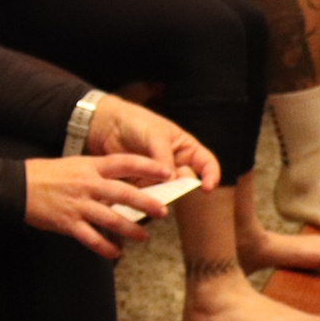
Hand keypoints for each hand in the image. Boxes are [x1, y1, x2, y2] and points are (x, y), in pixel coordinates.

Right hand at [22, 152, 175, 257]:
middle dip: (146, 203)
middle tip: (163, 212)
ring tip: (144, 237)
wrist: (16, 186)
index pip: (125, 163)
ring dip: (130, 229)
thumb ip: (97, 174)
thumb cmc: (45, 174)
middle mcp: (87, 184)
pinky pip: (91, 238)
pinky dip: (105, 247)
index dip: (147, 167)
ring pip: (111, 218)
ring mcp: (78, 205)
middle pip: (123, 193)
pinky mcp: (68, 223)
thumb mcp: (75, 165)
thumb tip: (123, 183)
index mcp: (90, 166)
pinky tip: (116, 253)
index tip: (166, 172)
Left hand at [86, 95, 220, 190]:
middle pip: (187, 182)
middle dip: (181, 188)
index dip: (211, 176)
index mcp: (186, 148)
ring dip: (163, 195)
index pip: (207, 164)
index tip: (207, 188)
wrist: (108, 125)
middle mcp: (176, 164)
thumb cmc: (137, 123)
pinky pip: (149, 194)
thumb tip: (171, 181)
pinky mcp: (142, 183)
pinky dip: (147, 198)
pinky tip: (140, 198)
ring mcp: (159, 175)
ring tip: (153, 193)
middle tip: (171, 189)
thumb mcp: (155, 135)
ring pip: (168, 191)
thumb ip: (164, 157)